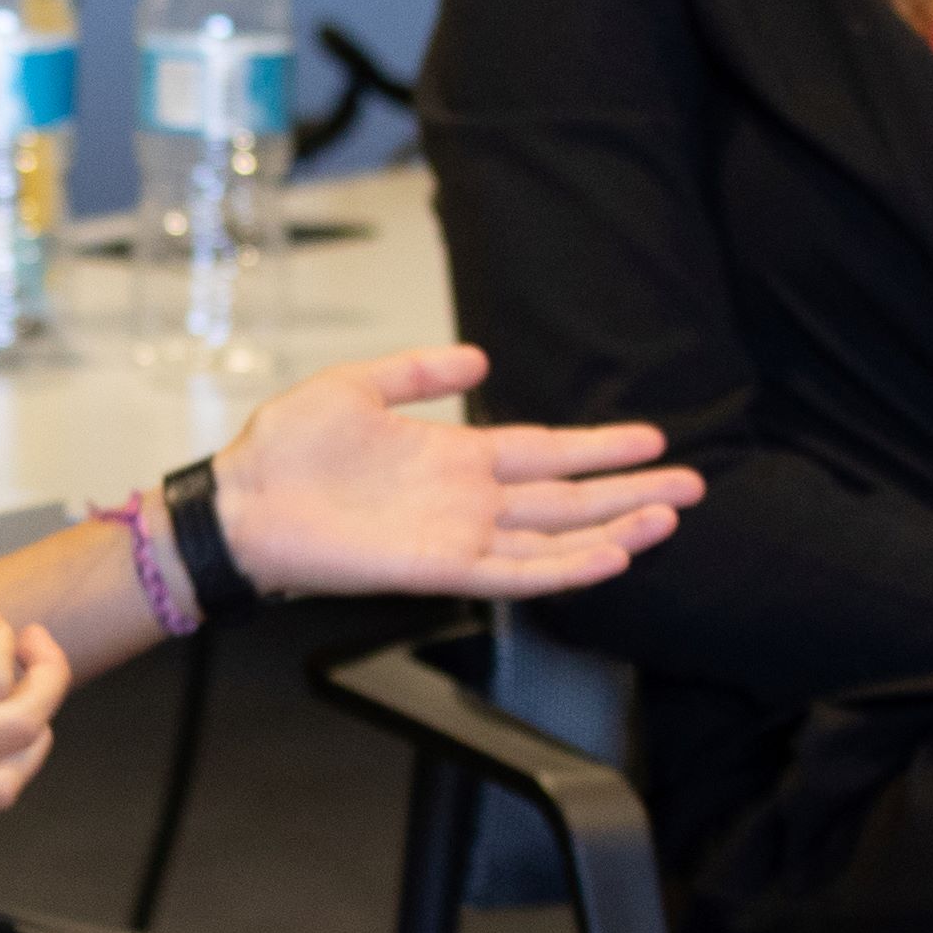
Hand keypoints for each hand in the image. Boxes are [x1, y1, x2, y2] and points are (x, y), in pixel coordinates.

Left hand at [203, 348, 700, 603]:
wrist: (240, 502)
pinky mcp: (439, 568)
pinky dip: (565, 567)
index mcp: (452, 457)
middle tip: (692, 485)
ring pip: (554, 538)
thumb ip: (419, 373)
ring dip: (613, 528)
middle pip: (566, 498)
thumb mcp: (356, 386)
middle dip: (629, 492)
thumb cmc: (284, 449)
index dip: (597, 448)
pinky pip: (515, 573)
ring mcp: (458, 536)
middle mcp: (466, 500)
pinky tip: (612, 554)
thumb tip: (480, 359)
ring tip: (670, 518)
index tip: (652, 439)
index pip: (543, 452)